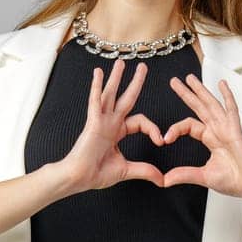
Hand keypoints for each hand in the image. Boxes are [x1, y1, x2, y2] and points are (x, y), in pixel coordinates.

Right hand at [61, 58, 166, 191]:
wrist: (79, 178)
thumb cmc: (96, 173)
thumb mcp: (126, 170)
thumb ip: (144, 171)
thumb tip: (162, 180)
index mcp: (117, 131)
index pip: (140, 121)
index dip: (153, 129)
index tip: (161, 141)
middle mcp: (110, 123)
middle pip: (126, 98)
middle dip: (135, 82)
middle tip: (143, 67)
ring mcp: (100, 121)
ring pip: (110, 94)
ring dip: (116, 78)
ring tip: (121, 62)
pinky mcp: (92, 123)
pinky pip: (95, 102)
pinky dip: (96, 87)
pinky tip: (98, 73)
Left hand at [160, 73, 241, 198]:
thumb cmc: (236, 180)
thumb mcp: (204, 177)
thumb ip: (185, 175)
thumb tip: (165, 180)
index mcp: (211, 140)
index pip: (189, 126)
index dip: (175, 129)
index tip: (165, 138)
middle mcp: (218, 131)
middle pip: (199, 108)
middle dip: (186, 94)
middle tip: (174, 82)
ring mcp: (227, 129)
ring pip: (211, 104)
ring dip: (201, 90)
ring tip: (190, 78)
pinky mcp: (236, 131)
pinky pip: (231, 110)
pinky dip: (227, 96)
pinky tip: (222, 84)